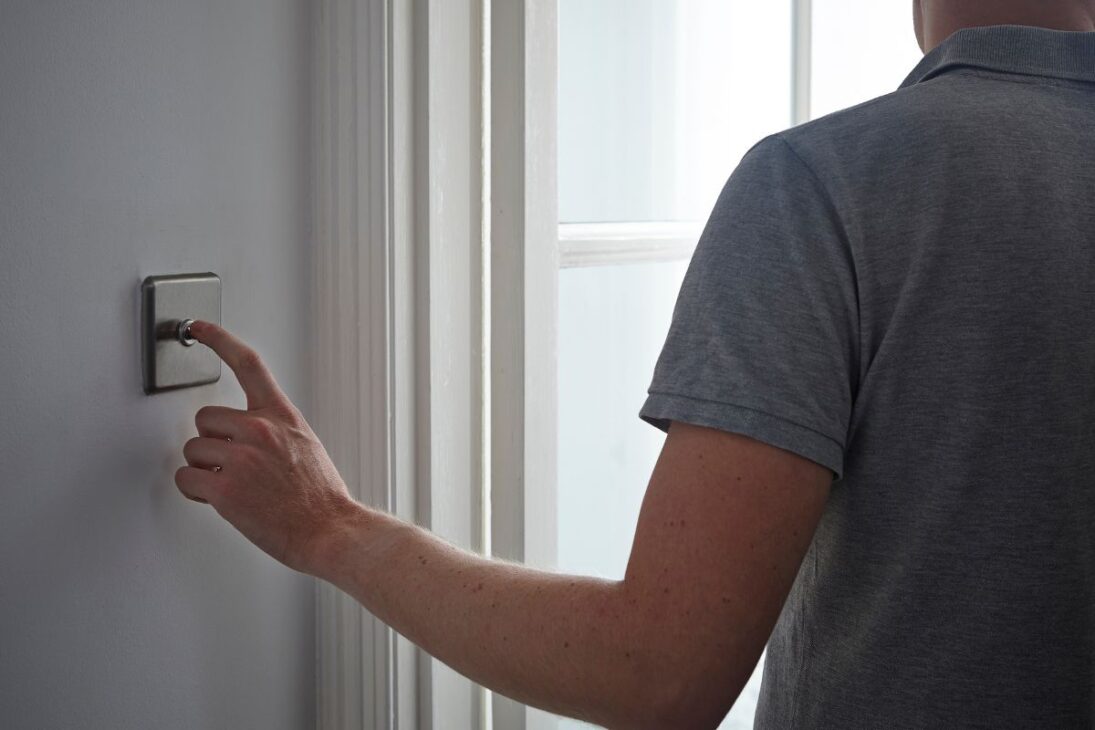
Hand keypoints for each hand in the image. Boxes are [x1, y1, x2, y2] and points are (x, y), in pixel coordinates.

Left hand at [175, 320, 359, 575]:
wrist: (330, 530)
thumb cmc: (320, 497)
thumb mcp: (305, 445)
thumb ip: (272, 430)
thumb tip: (239, 432)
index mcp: (282, 417)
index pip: (248, 364)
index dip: (220, 340)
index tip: (199, 326)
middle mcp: (260, 430)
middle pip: (205, 419)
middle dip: (211, 442)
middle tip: (232, 465)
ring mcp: (241, 458)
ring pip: (192, 450)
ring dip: (204, 469)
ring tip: (234, 486)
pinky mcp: (225, 488)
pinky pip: (186, 479)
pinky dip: (194, 491)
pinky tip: (216, 499)